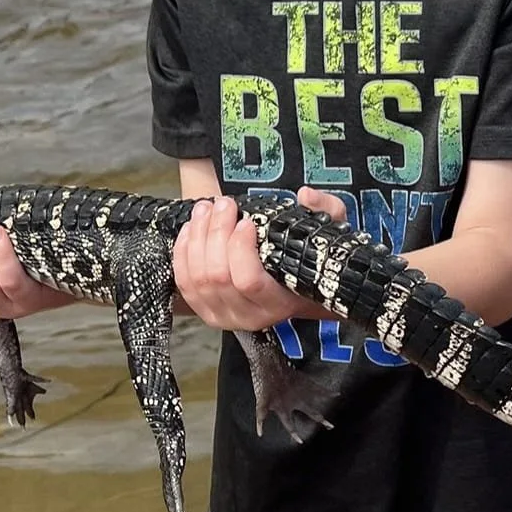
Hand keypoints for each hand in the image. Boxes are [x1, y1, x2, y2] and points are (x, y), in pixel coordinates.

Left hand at [174, 188, 346, 330]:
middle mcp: (249, 317)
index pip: (248, 281)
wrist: (294, 291)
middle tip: (224, 204)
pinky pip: (184, 281)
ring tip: (207, 208)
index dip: (241, 248)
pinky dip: (183, 251)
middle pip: (218, 275)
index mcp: (279, 304)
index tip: (247, 220)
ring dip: (198, 236)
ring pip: (197, 276)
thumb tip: (306, 195)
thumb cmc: (307, 262)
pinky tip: (192, 227)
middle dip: (216, 232)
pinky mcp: (203, 311)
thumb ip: (327, 212)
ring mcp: (222, 316)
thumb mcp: (328, 236)